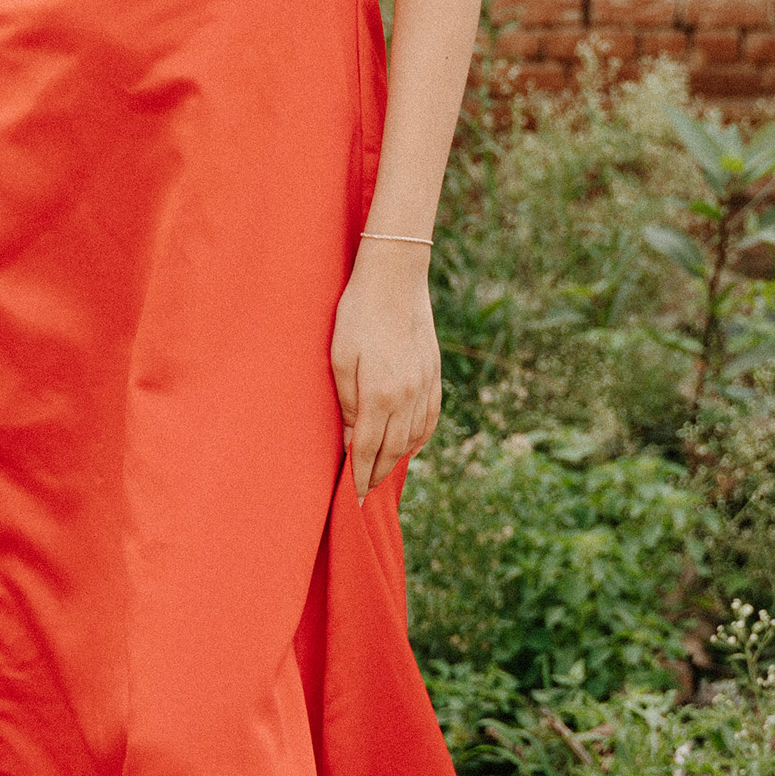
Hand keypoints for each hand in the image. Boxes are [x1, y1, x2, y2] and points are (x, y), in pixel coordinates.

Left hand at [330, 239, 444, 500]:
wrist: (395, 276)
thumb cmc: (358, 313)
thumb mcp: (340, 358)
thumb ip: (348, 403)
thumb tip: (352, 441)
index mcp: (381, 394)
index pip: (369, 449)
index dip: (359, 476)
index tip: (352, 498)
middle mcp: (408, 395)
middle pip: (393, 449)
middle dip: (377, 475)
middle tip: (363, 495)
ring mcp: (426, 384)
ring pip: (414, 437)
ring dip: (397, 460)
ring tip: (381, 475)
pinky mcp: (434, 372)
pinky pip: (430, 418)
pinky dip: (420, 438)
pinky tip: (409, 446)